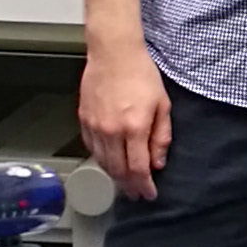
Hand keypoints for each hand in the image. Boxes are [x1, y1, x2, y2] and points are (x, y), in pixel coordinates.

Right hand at [79, 35, 172, 203]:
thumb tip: (158, 161)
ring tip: (124, 182)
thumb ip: (161, 137)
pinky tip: (109, 162)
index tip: (149, 194)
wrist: (114, 53)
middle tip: (137, 193)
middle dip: (129, 186)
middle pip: (119, 170)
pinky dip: (101, 159)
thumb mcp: (162, 105)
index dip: (144, 186)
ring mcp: (95, 126)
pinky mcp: (84, 119)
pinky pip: (91, 148)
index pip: (138, 168)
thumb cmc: (140, 74)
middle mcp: (112, 130)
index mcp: (135, 127)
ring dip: (115, 176)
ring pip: (103, 162)